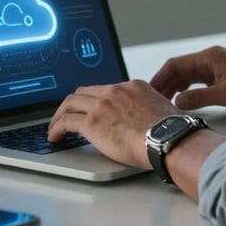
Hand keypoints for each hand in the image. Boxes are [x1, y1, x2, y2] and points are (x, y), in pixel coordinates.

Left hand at [48, 79, 175, 167]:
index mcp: (132, 87)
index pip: (107, 89)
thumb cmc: (170, 131)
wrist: (167, 138)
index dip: (97, 100)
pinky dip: (56, 128)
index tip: (93, 109)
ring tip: (56, 126)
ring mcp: (101, 105)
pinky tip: (54, 136)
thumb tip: (153, 120)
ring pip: (71, 102)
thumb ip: (152, 110)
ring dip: (60, 114)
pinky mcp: (92, 122)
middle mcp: (114, 91)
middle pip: (85, 91)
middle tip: (70, 114)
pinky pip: (66, 121)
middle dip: (75, 103)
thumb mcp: (164, 110)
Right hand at [150, 46, 225, 112]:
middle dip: (165, 84)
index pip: (176, 64)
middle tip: (151, 101)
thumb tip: (176, 103)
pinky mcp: (224, 77)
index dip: (160, 78)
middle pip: (180, 70)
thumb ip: (199, 98)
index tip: (148, 91)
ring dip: (176, 88)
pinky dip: (189, 91)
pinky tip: (184, 103)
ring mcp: (218, 68)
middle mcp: (211, 59)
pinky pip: (199, 82)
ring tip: (163, 104)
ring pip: (189, 77)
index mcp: (210, 57)